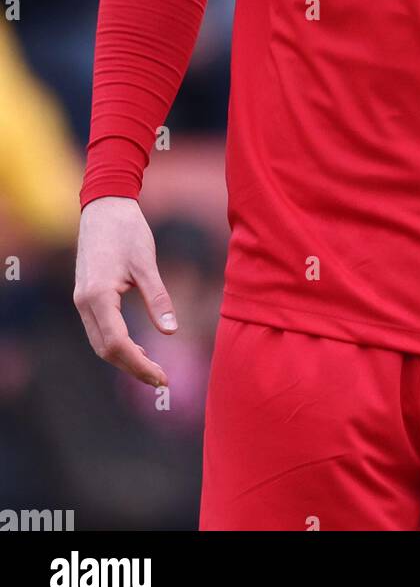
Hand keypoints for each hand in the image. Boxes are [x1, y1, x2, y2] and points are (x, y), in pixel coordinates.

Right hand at [74, 196, 176, 386]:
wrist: (104, 206)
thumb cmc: (127, 230)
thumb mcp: (146, 264)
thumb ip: (158, 298)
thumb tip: (171, 332)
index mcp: (98, 296)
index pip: (117, 345)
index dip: (140, 366)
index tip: (163, 378)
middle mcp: (84, 302)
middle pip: (105, 349)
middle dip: (132, 368)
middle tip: (161, 379)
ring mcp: (81, 299)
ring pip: (99, 342)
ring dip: (124, 358)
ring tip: (152, 368)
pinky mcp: (85, 295)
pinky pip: (98, 329)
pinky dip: (116, 343)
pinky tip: (136, 347)